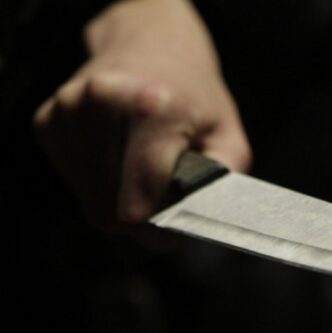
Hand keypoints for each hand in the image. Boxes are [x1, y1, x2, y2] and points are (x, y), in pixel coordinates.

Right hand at [34, 0, 250, 237]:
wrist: (152, 47)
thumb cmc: (194, 97)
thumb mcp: (228, 136)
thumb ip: (220, 183)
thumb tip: (194, 221)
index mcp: (154, 108)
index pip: (139, 204)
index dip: (158, 229)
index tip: (172, 230)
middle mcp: (103, 104)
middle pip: (109, 210)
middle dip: (139, 220)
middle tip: (162, 200)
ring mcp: (68, 110)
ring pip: (89, 202)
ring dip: (118, 202)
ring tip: (142, 171)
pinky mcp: (48, 121)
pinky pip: (74, 183)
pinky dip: (98, 185)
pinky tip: (119, 157)